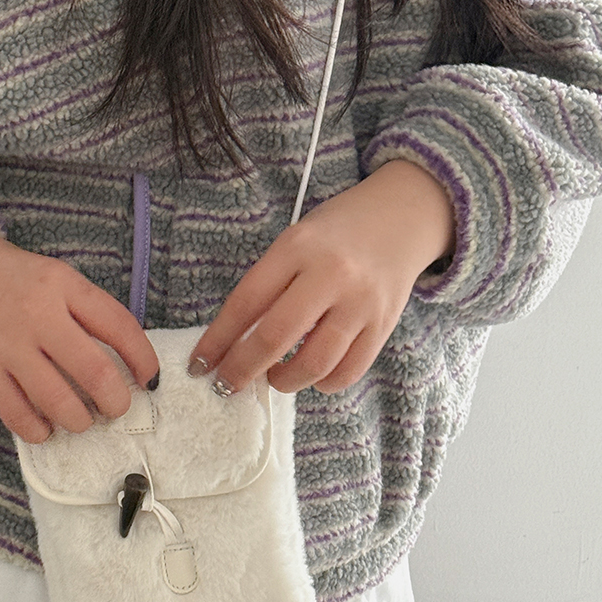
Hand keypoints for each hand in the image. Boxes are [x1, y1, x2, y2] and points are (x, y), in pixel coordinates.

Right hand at [0, 236, 158, 441]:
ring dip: (79, 420)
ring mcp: (9, 346)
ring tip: (82, 420)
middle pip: (95, 372)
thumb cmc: (10, 278)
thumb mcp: (55, 277)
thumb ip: (86, 309)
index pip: (119, 327)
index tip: (149, 378)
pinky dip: (39, 430)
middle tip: (115, 408)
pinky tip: (47, 427)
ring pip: (59, 401)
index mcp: (64, 286)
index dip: (143, 359)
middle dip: (115, 401)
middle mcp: (39, 316)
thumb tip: (124, 356)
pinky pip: (18, 414)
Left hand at [189, 159, 454, 395]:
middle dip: (242, 370)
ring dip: (284, 381)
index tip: (199, 365)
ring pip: (314, 363)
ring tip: (273, 377)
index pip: (246, 302)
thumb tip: (235, 343)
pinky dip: (323, 383)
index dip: (217, 340)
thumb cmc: (336, 233)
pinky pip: (348, 371)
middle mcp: (330, 275)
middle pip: (275, 337)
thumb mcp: (295, 242)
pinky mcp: (384, 325)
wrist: (402, 216)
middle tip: (225, 384)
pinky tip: (312, 375)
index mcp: (297, 247)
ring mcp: (361, 302)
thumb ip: (269, 285)